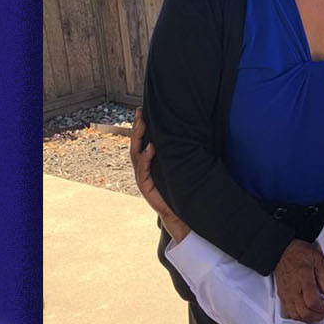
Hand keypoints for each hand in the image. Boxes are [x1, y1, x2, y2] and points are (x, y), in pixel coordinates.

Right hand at [130, 108, 188, 241]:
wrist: (178, 213)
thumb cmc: (179, 189)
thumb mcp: (178, 167)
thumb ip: (176, 154)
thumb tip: (187, 135)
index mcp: (149, 162)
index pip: (142, 140)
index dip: (142, 126)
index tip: (143, 111)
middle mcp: (143, 168)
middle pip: (136, 144)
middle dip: (137, 128)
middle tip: (140, 113)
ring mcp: (142, 177)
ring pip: (136, 154)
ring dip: (139, 139)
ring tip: (143, 125)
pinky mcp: (145, 186)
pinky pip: (144, 170)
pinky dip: (146, 158)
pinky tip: (150, 148)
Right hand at [274, 240, 323, 321]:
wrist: (282, 252)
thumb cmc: (299, 254)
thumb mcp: (317, 258)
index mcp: (303, 278)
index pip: (311, 301)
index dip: (321, 308)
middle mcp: (293, 289)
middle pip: (304, 312)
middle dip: (317, 316)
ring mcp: (286, 294)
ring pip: (295, 316)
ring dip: (307, 318)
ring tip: (316, 313)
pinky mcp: (282, 297)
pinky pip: (288, 313)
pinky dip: (297, 316)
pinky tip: (304, 312)